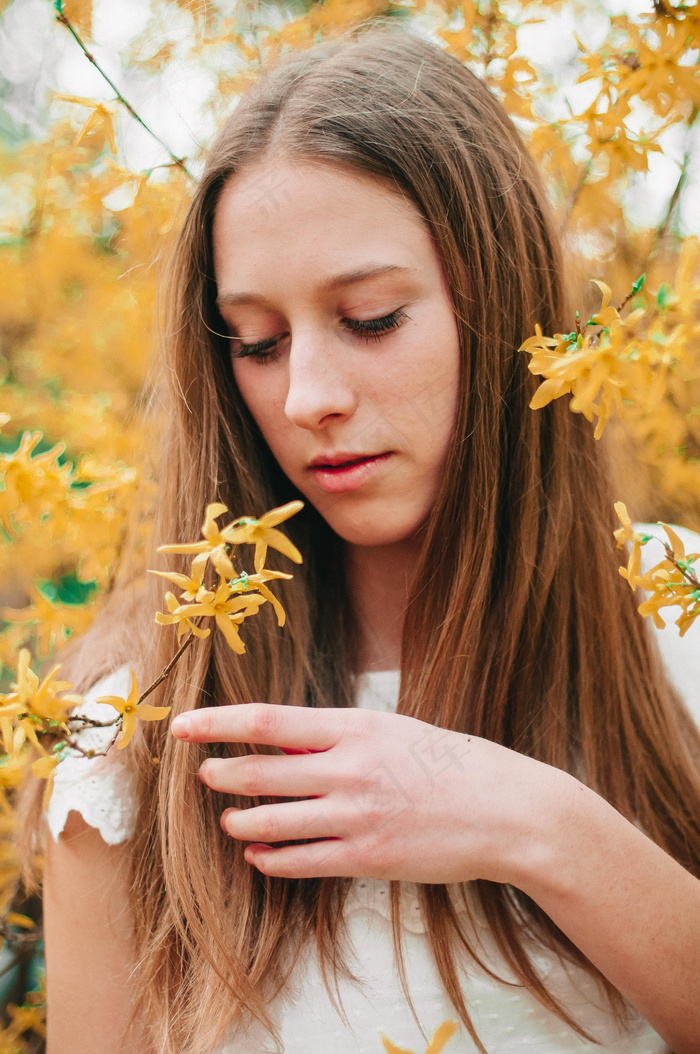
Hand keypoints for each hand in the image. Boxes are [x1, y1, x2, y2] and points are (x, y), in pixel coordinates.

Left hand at [170, 703, 574, 884]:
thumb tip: (282, 740)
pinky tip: (258, 853)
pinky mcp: (366, 857)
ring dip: (239, 820)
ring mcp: (356, 815)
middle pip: (259, 771)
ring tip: (229, 819)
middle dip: (220, 773)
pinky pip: (299, 861)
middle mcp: (349, 768)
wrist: (505, 810)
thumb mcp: (393, 730)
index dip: (218, 723)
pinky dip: (269, 857)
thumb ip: (338, 735)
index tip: (183, 725)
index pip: (268, 720)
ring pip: (270, 819)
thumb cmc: (450, 762)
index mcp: (355, 726)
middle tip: (202, 775)